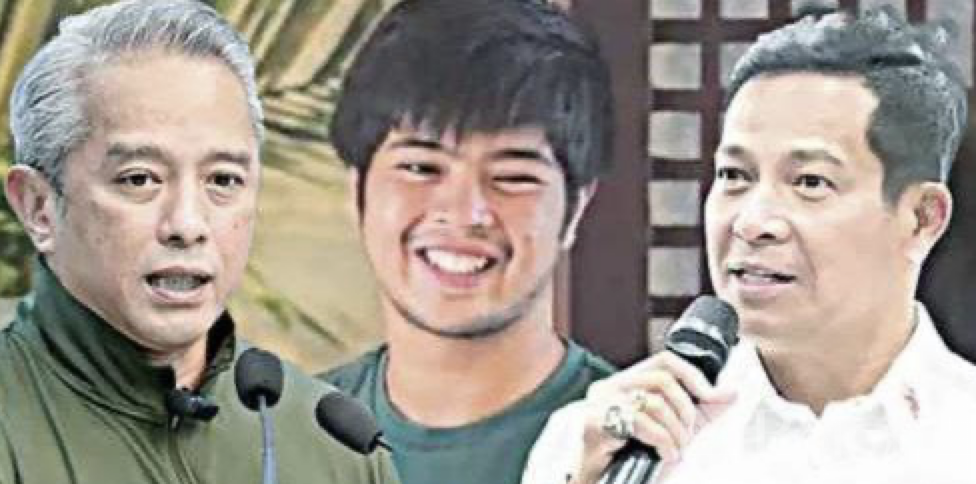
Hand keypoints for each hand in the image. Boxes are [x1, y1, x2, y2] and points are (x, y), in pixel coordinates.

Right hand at [570, 352, 735, 483]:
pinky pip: (639, 421)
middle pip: (662, 379)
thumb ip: (700, 410)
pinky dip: (661, 441)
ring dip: (675, 432)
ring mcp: (599, 402)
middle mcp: (611, 386)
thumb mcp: (674, 430)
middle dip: (685, 411)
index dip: (692, 375)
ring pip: (654, 402)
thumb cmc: (633, 460)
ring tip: (674, 450)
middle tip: (686, 438)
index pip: (664, 361)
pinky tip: (664, 454)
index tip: (711, 396)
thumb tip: (729, 393)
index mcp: (627, 383)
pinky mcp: (594, 420)